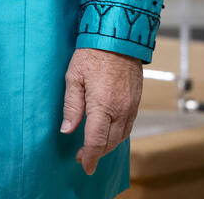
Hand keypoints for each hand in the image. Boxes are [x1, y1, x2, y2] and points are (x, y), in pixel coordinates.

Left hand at [60, 47, 142, 174]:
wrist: (118, 38)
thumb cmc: (92, 54)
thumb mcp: (73, 77)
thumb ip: (71, 106)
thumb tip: (67, 129)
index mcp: (102, 106)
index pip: (96, 141)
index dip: (89, 156)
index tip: (84, 165)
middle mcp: (120, 110)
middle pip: (110, 142)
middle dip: (97, 153)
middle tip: (83, 157)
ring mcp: (131, 107)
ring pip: (121, 136)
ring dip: (108, 145)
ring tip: (94, 147)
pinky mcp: (136, 101)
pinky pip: (128, 126)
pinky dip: (118, 135)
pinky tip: (108, 132)